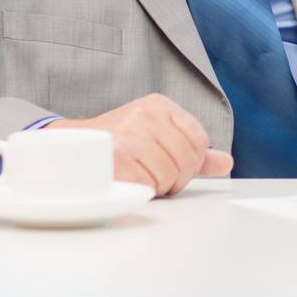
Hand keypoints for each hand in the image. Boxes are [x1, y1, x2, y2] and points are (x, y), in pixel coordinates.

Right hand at [46, 93, 232, 194]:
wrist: (70, 150)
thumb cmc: (118, 146)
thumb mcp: (158, 138)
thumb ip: (194, 151)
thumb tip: (226, 163)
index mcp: (159, 105)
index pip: (199, 140)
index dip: (192, 163)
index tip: (175, 168)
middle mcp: (145, 115)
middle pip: (187, 159)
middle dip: (176, 178)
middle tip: (156, 179)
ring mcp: (130, 134)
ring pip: (168, 175)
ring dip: (156, 187)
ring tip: (139, 178)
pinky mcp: (116, 157)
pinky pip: (147, 185)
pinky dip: (141, 191)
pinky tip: (128, 181)